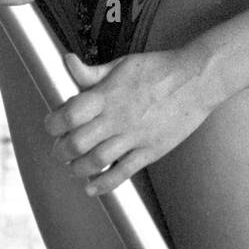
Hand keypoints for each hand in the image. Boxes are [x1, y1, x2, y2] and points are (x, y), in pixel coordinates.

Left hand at [45, 46, 222, 192]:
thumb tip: (66, 62)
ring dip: (78, 168)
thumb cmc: (159, 69)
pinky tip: (92, 186)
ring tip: (73, 167)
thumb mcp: (123, 64)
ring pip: (96, 161)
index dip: (54, 123)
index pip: (69, 114)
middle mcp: (118, 117)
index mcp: (108, 94)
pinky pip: (123, 173)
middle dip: (61, 151)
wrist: (197, 79)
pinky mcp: (150, 150)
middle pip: (78, 143)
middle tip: (59, 150)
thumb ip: (92, 71)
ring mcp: (135, 136)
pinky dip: (103, 184)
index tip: (52, 126)